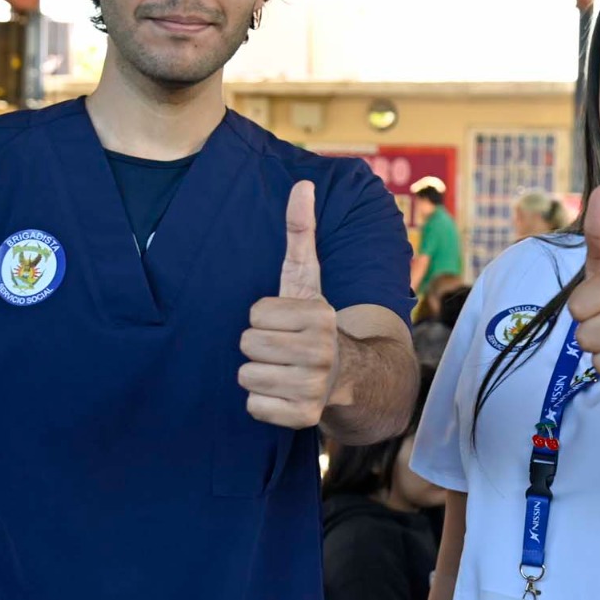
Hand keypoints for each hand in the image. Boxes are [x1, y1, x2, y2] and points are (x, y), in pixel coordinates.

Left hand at [240, 181, 339, 428]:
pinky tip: (284, 393)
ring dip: (258, 375)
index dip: (263, 319)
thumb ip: (301, 233)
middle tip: (282, 349)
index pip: (254, 315)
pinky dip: (263, 403)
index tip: (285, 324)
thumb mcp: (307, 280)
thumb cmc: (314, 323)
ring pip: (247, 377)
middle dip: (258, 347)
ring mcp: (314, 386)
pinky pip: (254, 406)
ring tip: (283, 370)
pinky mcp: (304, 416)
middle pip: (247, 345)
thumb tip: (301, 182)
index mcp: (319, 315)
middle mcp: (321, 351)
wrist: (352, 378)